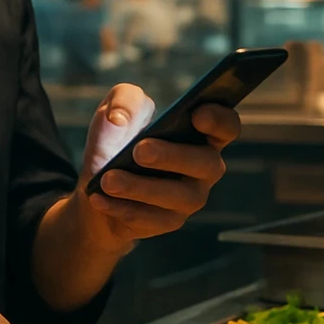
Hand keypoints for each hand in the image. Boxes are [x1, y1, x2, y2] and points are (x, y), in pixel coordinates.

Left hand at [77, 83, 239, 250]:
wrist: (97, 185)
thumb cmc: (117, 140)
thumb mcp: (116, 110)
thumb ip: (122, 101)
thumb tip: (118, 119)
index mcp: (199, 133)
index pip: (226, 126)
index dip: (219, 119)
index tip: (196, 114)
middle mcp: (203, 166)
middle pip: (206, 162)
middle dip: (172, 156)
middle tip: (138, 152)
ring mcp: (189, 197)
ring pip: (177, 196)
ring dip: (140, 187)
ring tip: (108, 180)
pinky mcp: (169, 221)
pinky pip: (151, 219)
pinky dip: (122, 207)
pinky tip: (99, 198)